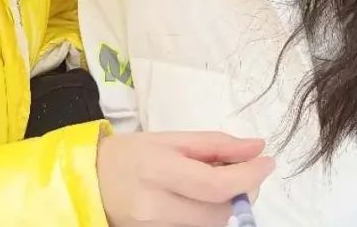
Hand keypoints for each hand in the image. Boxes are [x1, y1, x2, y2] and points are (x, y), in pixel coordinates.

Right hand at [97, 132, 273, 226]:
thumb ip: (216, 144)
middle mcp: (156, 207)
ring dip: (227, 205)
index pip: (215, 184)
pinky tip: (203, 199)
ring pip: (212, 226)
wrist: (89, 181)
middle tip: (245, 172)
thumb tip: (257, 147)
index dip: (249, 176)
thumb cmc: (130, 154)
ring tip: (219, 183)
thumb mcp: (170, 139)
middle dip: (243, 193)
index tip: (267, 161)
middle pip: (220, 213)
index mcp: (158, 171)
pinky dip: (209, 215)